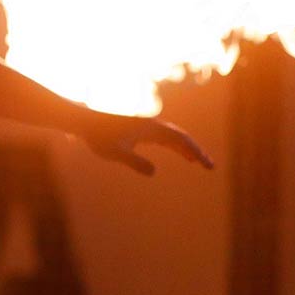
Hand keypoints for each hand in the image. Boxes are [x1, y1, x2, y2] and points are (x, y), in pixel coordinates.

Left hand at [79, 111, 214, 175]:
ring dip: (187, 148)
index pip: (181, 141)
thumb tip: (154, 172)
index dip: (196, 152)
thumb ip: (135, 162)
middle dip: (196, 151)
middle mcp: (153, 125)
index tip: (208, 165)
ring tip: (198, 161)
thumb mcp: (116, 153)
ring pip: (174, 137)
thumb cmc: (98, 137)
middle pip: (181, 137)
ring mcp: (147, 126)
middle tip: (209, 166)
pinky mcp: (141, 129)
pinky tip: (179, 153)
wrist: (84, 122)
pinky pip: (165, 137)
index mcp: (151, 129)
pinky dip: (176, 146)